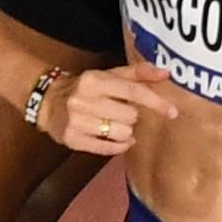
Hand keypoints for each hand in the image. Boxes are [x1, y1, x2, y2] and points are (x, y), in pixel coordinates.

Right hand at [52, 63, 185, 158]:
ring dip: (125, 131)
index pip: (133, 92)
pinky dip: (118, 146)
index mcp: (94, 80)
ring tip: (115, 124)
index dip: (156, 102)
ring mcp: (76, 121)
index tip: (173, 112)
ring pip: (121, 133)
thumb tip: (166, 73)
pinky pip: (107, 149)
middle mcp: (83, 100)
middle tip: (122, 112)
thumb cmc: (87, 88)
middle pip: (130, 116)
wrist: (49, 102)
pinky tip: (117, 139)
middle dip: (132, 116)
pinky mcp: (72, 139)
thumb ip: (138, 73)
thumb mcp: (110, 75)